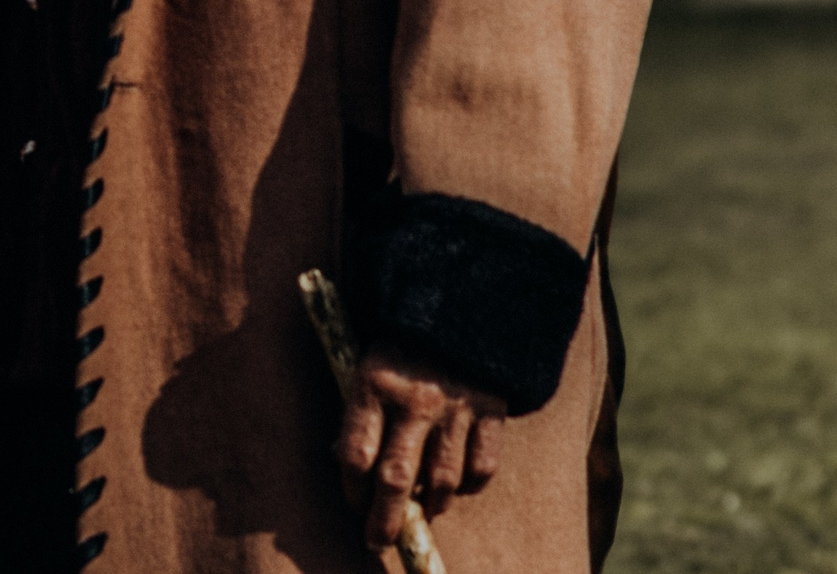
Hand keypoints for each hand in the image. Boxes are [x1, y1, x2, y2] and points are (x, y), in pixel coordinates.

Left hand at [335, 343, 505, 546]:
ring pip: (442, 482)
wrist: (459, 298)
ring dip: (430, 505)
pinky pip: (481, 468)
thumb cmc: (401, 340)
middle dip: (384, 520)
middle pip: (395, 480)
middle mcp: (415, 400)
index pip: (355, 455)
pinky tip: (457, 485)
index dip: (351, 489)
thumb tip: (346, 464)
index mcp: (374, 383)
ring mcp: (456, 407)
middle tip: (377, 539)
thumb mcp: (367, 362)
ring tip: (421, 510)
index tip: (353, 502)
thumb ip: (359, 410)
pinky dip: (469, 486)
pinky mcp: (490, 410)